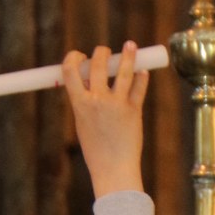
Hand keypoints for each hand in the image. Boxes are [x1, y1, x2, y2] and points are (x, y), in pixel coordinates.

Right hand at [62, 42, 148, 197]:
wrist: (113, 169)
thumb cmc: (96, 149)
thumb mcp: (83, 122)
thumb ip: (85, 100)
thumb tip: (92, 78)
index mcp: (79, 103)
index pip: (71, 69)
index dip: (74, 57)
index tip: (80, 55)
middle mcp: (98, 100)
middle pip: (99, 63)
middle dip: (102, 52)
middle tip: (106, 52)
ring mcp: (117, 104)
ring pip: (124, 70)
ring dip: (128, 54)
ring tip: (131, 45)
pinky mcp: (134, 110)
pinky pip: (139, 87)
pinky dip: (142, 77)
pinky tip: (143, 72)